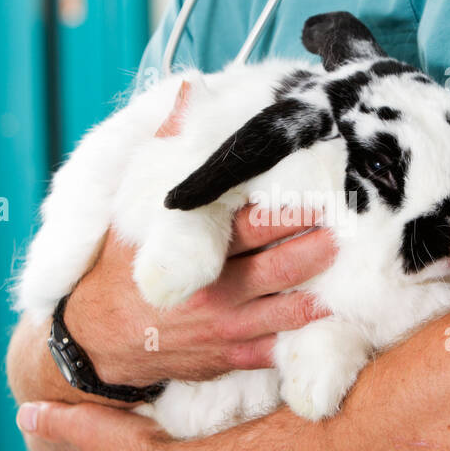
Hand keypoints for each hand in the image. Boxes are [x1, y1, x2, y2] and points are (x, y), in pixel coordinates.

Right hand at [61, 89, 336, 387]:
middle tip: (351, 229)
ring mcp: (224, 329)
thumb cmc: (116, 270)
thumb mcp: (130, 210)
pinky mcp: (229, 358)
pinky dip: (302, 338)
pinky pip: (274, 350)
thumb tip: (188, 92)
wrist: (97, 342)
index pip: (251, 226)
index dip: (290, 210)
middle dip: (318, 248)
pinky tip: (331, 321)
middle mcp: (213, 292)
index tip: (322, 192)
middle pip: (278, 266)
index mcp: (194, 252)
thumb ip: (165, 151)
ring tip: (353, 272)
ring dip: (320, 292)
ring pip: (285, 310)